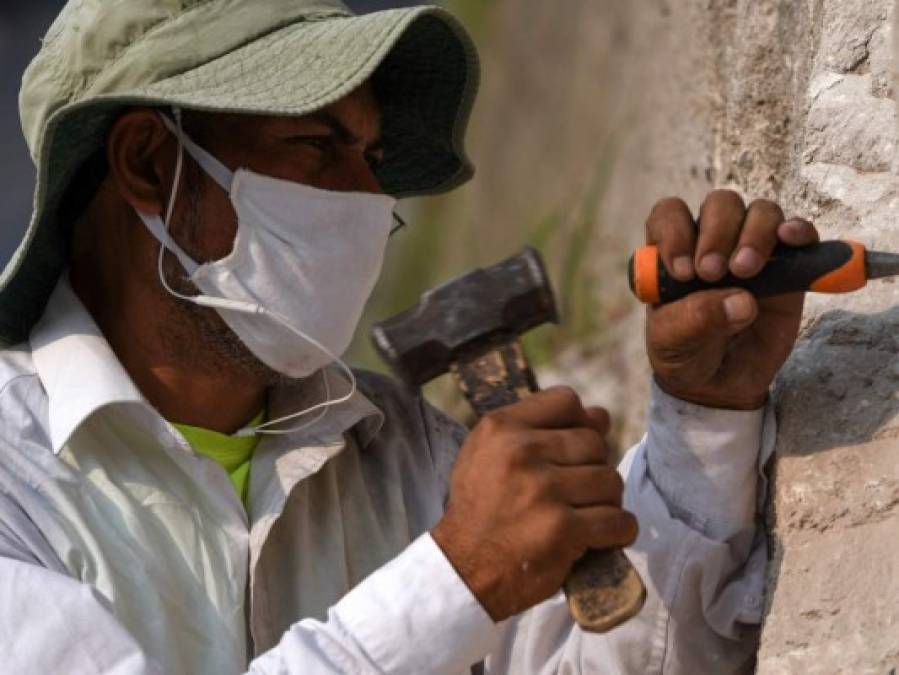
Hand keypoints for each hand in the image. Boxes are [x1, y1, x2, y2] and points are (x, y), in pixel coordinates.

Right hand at [431, 388, 637, 621]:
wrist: (462, 569)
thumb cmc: (480, 509)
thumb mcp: (487, 454)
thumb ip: (535, 429)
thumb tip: (600, 415)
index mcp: (501, 428)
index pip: (566, 401)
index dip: (580, 423)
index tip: (573, 450)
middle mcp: (521, 453)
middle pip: (594, 443)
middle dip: (593, 469)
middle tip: (577, 493)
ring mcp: (543, 490)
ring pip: (610, 481)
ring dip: (606, 502)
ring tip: (584, 515)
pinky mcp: (562, 529)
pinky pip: (618, 521)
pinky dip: (618, 532)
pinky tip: (600, 537)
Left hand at [645, 190, 818, 409]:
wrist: (719, 385)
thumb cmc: (685, 353)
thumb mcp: (674, 342)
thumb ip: (695, 319)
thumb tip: (742, 301)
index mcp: (672, 252)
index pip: (669, 214)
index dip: (674, 231)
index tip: (682, 271)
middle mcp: (711, 241)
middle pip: (720, 205)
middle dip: (717, 232)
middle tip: (712, 273)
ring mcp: (751, 249)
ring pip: (759, 212)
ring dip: (754, 233)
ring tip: (745, 271)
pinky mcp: (788, 266)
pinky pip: (798, 233)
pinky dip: (798, 230)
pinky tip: (791, 239)